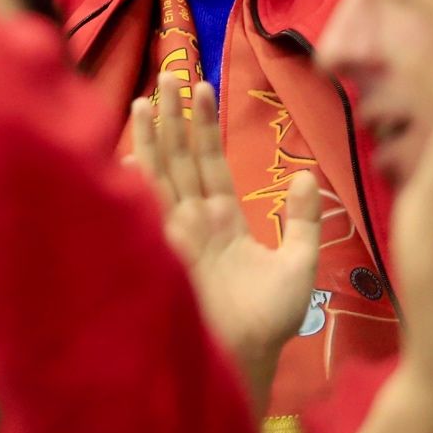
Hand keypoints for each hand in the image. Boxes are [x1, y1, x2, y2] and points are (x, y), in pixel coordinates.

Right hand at [129, 75, 321, 411]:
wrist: (245, 357)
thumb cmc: (268, 319)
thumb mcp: (298, 265)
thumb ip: (301, 221)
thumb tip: (305, 175)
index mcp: (221, 218)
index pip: (209, 160)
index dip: (205, 124)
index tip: (203, 86)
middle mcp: (193, 217)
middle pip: (180, 156)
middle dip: (175, 116)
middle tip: (171, 75)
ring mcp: (173, 230)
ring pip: (160, 171)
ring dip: (154, 135)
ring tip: (150, 98)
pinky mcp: (161, 246)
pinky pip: (146, 204)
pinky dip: (135, 177)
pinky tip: (127, 150)